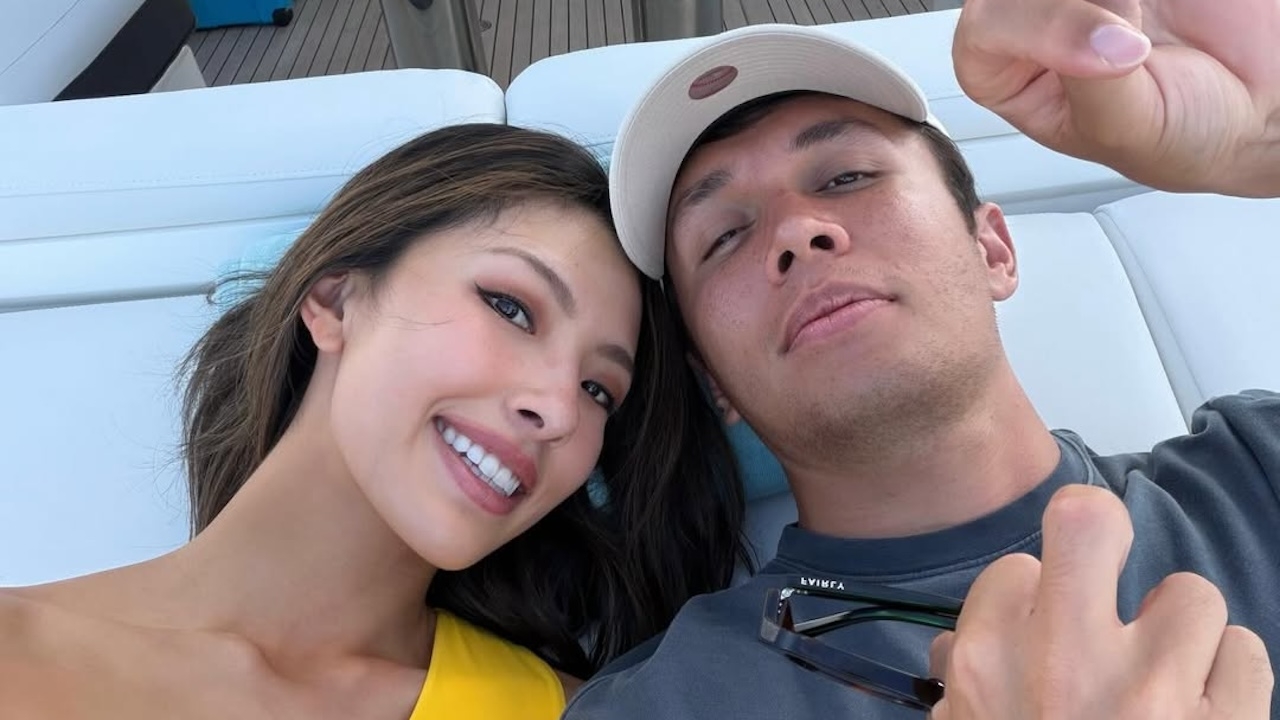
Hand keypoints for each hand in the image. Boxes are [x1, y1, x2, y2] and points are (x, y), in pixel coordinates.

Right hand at [927, 484, 1273, 718]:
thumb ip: (964, 683)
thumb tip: (962, 648)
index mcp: (989, 666)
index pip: (1011, 570)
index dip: (1030, 595)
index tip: (1039, 624)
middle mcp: (1066, 663)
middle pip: (1089, 521)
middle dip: (1100, 530)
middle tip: (1105, 561)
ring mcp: (1156, 692)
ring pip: (1189, 595)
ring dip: (1181, 635)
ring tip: (1166, 679)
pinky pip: (1247, 652)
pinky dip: (1228, 677)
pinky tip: (1203, 708)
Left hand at [952, 0, 1279, 197]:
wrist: (1264, 109)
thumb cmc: (1184, 134)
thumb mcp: (1127, 128)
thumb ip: (1093, 83)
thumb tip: (1098, 38)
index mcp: (1014, 75)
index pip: (983, 35)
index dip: (1033, 29)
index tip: (1100, 48)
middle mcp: (1040, 21)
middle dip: (1068, 6)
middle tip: (1129, 21)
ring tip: (1146, 12)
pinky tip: (1159, 2)